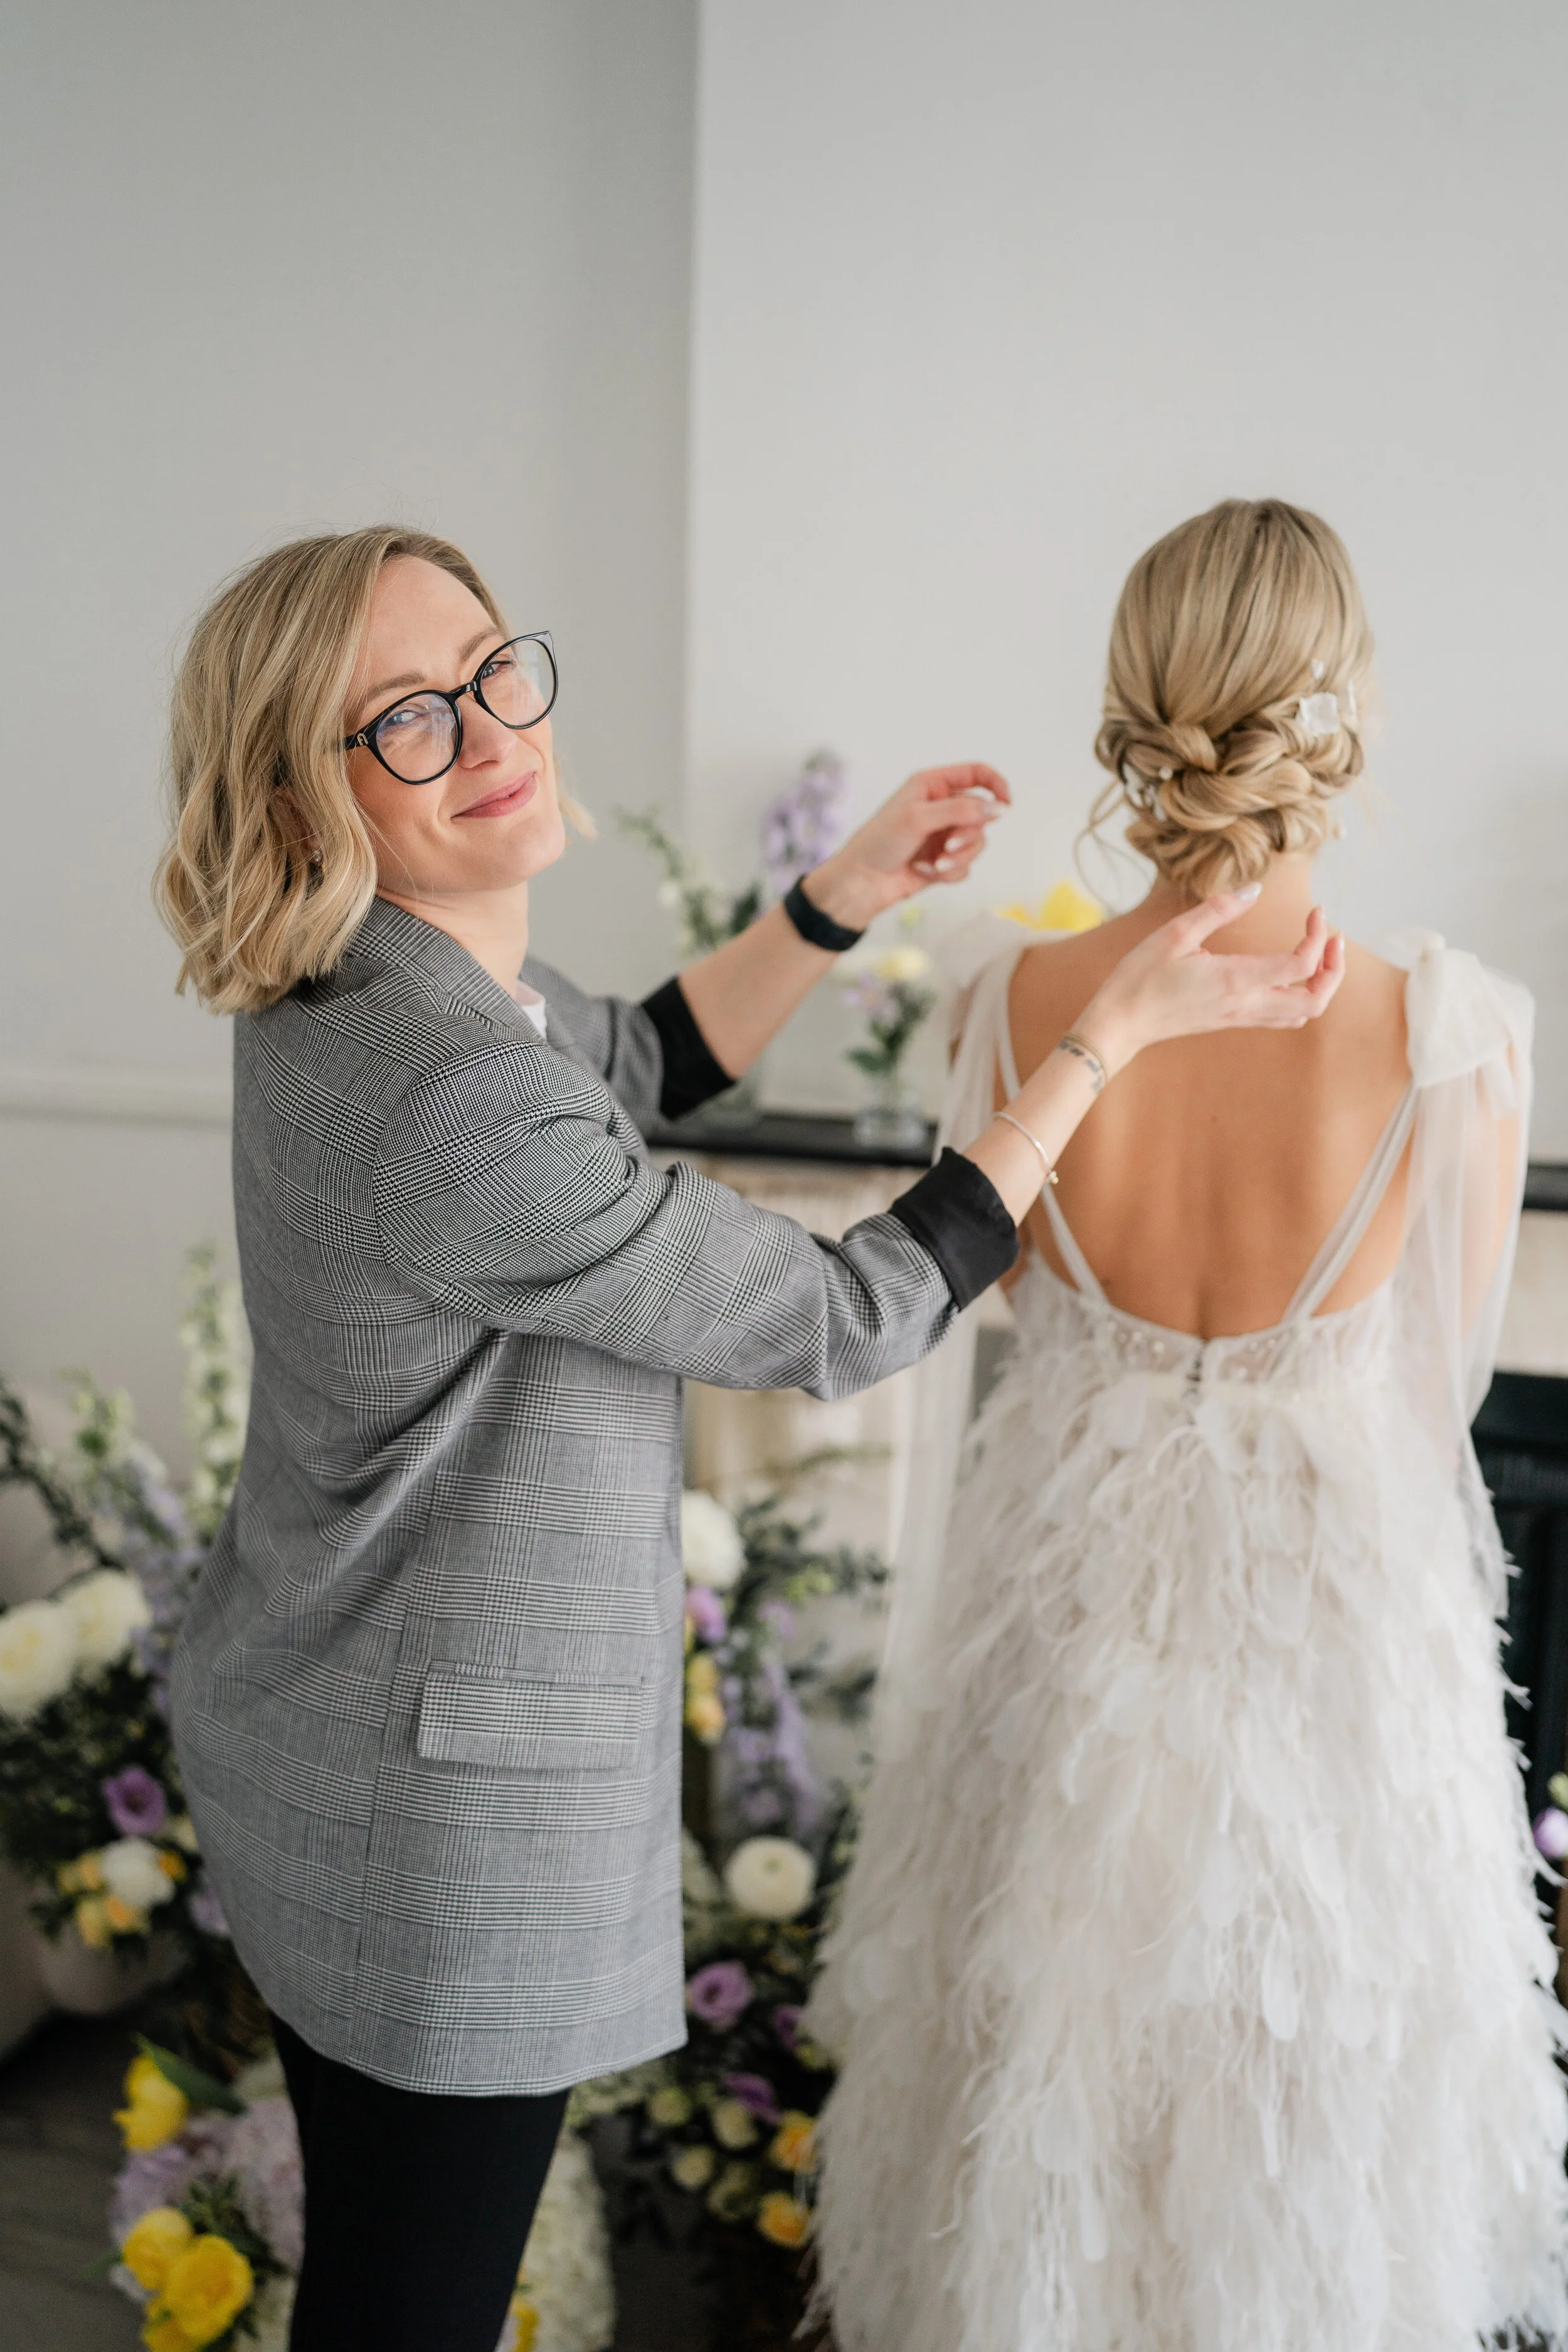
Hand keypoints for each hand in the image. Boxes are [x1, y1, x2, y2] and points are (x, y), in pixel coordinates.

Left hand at [803, 763, 1009, 931]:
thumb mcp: (919, 817)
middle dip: (968, 836)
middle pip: (982, 815)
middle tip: (949, 847)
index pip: (976, 774)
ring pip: (976, 844)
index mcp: (932, 785)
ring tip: (935, 864)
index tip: (1006, 805)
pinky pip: (965, 867)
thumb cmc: (879, 842)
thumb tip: (999, 808)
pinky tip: (923, 872)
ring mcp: (943, 835)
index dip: (995, 785)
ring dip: (958, 858)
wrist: (861, 882)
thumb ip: (961, 810)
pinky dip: (947, 873)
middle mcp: (941, 807)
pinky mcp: (943, 861)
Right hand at [1078, 891, 1345, 1075]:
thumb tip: (1254, 890)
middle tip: (1331, 938)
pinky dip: (1300, 996)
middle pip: (1315, 1000)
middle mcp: (1245, 1004)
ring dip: (1320, 985)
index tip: (1315, 911)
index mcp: (1234, 980)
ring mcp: (1240, 1017)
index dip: (1317, 937)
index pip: (1300, 966)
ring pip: (1303, 1013)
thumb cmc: (1141, 977)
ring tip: (1316, 954)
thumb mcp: (1174, 934)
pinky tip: (1289, 973)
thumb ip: (1217, 910)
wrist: (1120, 1024)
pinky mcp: (1233, 1021)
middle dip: (1333, 969)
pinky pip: (1283, 1016)